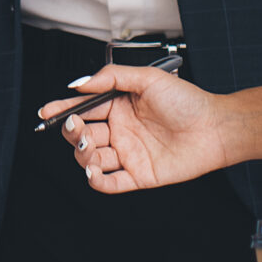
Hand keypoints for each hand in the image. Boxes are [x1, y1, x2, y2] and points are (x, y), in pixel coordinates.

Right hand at [46, 65, 237, 192]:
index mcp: (119, 106)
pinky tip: (93, 171)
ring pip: (92, 159)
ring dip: (83, 154)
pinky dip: (97, 180)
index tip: (46, 111)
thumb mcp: (147, 78)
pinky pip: (111, 183)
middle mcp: (121, 131)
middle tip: (77, 127)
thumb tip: (79, 84)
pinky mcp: (139, 175)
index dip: (63, 110)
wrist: (215, 128)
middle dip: (73, 132)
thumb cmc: (187, 101)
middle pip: (83, 135)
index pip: (84, 108)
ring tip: (91, 145)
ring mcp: (129, 154)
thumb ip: (111, 78)